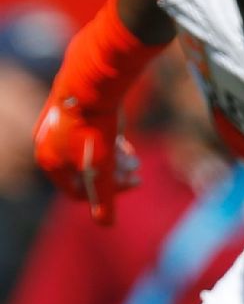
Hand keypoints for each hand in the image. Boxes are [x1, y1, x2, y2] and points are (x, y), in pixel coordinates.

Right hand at [33, 96, 139, 224]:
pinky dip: (104, 138)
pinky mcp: (69, 105)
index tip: (134, 183)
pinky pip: (85, 130)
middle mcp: (46, 142)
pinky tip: (123, 138)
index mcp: (48, 161)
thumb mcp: (101, 167)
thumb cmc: (94, 126)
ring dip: (111, 157)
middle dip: (112, 174)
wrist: (92, 79)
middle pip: (82, 170)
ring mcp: (55, 123)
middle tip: (137, 170)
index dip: (108, 194)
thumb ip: (103, 197)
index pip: (78, 192)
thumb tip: (106, 225)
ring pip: (85, 149)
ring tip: (133, 157)